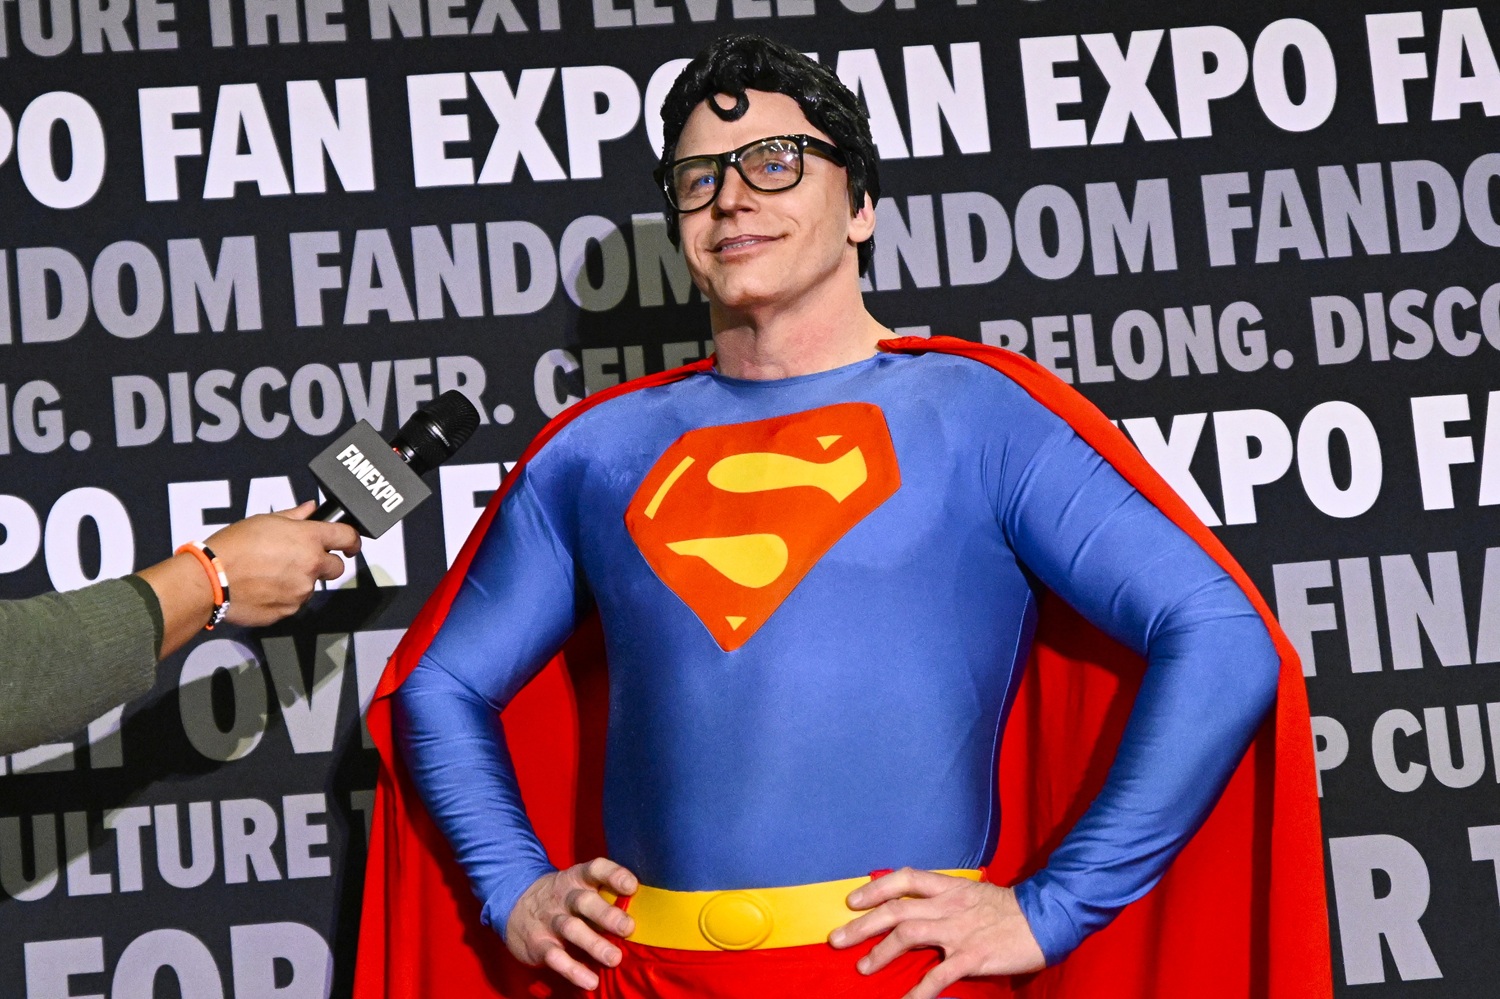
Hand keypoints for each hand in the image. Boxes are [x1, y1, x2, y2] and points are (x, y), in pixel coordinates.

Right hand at [207, 502, 361, 625]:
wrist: (211, 579)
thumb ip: (294, 516)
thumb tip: (311, 509)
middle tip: (299, 560)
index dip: (353, 540)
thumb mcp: (265, 520)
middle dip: (324, 564)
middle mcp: (311, 565)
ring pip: (312, 586)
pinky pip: (294, 603)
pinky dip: (284, 597)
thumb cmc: (233, 546)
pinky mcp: (289, 610)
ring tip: (270, 573)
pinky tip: (264, 587)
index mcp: (309, 538)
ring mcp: (301, 590)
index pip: (347, 537)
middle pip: (336, 567)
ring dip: (299, 581)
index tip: (351, 545)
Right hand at [505, 857, 638, 990]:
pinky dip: (573, 970)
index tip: (631, 885)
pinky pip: (555, 957)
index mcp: (577, 878)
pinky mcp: (539, 944)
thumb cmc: (562, 897)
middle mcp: (564, 896)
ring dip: (594, 944)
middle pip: (584, 901)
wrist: (513, 903)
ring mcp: (550, 920)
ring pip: (572, 929)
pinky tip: (590, 980)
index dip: (613, 875)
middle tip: (628, 928)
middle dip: (606, 914)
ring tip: (614, 959)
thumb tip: (646, 910)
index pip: (595, 869)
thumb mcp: (578, 885)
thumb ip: (604, 894)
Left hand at [829, 868, 1045, 998]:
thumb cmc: (1009, 908)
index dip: (875, 888)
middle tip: (837, 939)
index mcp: (949, 888)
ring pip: (908, 935)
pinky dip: (920, 989)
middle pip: (895, 910)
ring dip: (880, 952)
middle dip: (862, 925)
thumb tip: (914, 907)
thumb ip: (944, 900)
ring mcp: (959, 930)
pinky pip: (939, 974)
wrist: (1046, 917)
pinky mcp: (972, 956)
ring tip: (862, 967)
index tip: (852, 901)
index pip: (904, 878)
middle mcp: (948, 905)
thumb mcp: (972, 894)